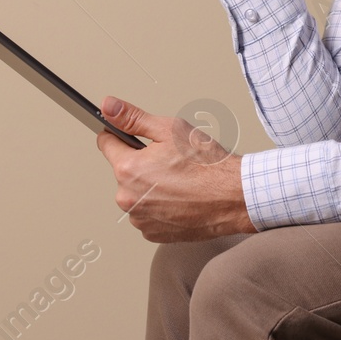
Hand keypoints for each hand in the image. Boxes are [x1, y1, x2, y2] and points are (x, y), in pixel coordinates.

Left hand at [95, 95, 256, 241]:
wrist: (234, 197)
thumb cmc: (208, 165)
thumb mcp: (171, 129)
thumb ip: (133, 118)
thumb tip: (109, 106)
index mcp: (128, 169)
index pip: (106, 143)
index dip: (120, 134)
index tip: (131, 135)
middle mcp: (127, 198)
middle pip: (123, 171)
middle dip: (140, 163)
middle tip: (169, 160)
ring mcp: (139, 218)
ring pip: (135, 194)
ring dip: (149, 187)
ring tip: (178, 181)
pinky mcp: (152, 233)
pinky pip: (146, 214)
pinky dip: (159, 206)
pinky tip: (179, 198)